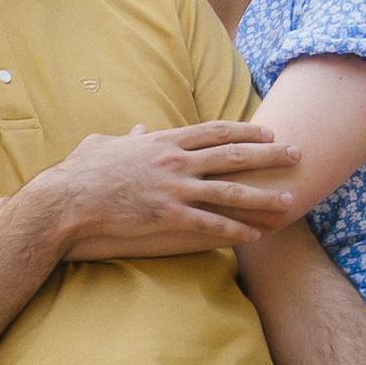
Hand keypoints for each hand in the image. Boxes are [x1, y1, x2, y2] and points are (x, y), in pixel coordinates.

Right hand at [40, 122, 300, 253]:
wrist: (68, 199)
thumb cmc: (81, 172)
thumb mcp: (105, 145)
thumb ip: (126, 137)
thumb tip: (136, 131)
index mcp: (164, 141)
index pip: (215, 131)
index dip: (245, 130)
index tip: (268, 130)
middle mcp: (176, 161)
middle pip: (234, 155)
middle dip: (270, 154)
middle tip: (297, 155)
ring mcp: (175, 188)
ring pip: (231, 191)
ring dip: (264, 196)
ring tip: (289, 200)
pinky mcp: (170, 216)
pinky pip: (212, 223)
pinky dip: (237, 229)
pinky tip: (256, 235)